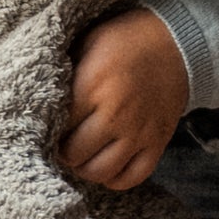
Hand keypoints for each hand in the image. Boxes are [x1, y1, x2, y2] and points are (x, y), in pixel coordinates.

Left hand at [60, 9, 192, 190]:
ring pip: (101, 172)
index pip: (57, 127)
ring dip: (86, 168)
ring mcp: (139, 131)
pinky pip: (133, 177)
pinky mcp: (158, 142)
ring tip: (83, 154)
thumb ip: (65, 72)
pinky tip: (108, 164)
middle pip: (75, 155)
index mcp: (93, 85)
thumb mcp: (88, 42)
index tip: (49, 126)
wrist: (178, 41)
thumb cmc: (125, 40)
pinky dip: (116, 178)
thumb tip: (40, 101)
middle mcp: (116, 113)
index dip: (48, 130)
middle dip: (64, 152)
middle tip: (64, 141)